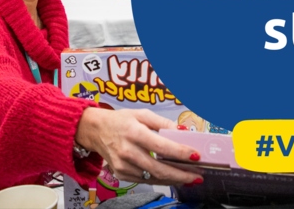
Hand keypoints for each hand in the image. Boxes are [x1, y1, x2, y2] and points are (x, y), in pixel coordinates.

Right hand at [75, 108, 202, 185]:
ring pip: (154, 177)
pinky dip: (160, 179)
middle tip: (198, 176)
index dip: (181, 152)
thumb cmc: (121, 121)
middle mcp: (128, 151)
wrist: (95, 131)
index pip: (162, 146)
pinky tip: (172, 177)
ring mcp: (123, 166)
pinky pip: (145, 179)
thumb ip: (163, 123)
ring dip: (174, 179)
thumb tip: (183, 130)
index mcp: (134, 133)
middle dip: (182, 175)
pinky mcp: (121, 174)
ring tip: (190, 177)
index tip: (196, 155)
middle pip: (159, 168)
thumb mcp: (142, 114)